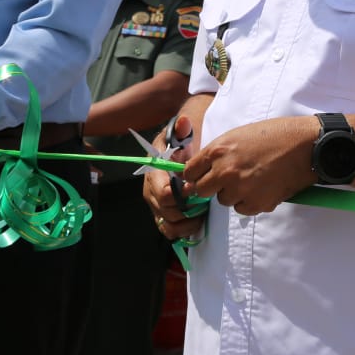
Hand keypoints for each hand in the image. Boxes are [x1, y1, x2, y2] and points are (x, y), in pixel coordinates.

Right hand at [144, 114, 204, 240]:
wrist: (176, 150)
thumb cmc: (179, 144)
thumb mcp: (180, 134)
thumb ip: (182, 129)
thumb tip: (183, 122)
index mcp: (153, 173)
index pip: (164, 193)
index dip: (181, 195)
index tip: (195, 189)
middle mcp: (151, 191)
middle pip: (167, 211)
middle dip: (187, 210)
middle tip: (204, 203)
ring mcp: (156, 205)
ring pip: (168, 225)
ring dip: (186, 223)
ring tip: (202, 214)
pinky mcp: (162, 214)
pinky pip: (169, 231)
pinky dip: (183, 231)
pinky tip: (197, 221)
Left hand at [181, 115, 316, 215]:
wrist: (304, 145)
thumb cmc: (273, 136)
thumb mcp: (237, 136)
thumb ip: (217, 153)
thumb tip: (201, 172)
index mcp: (218, 150)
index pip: (189, 172)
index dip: (194, 175)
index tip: (199, 177)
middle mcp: (225, 171)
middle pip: (201, 190)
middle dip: (210, 187)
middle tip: (226, 180)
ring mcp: (240, 189)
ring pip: (223, 200)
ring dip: (233, 193)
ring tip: (252, 179)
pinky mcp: (256, 203)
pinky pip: (242, 209)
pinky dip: (250, 202)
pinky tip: (262, 187)